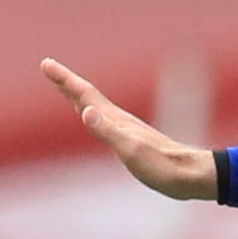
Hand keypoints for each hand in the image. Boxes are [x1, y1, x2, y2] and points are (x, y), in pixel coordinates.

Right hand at [40, 58, 215, 200]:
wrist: (190, 175)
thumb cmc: (163, 167)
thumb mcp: (131, 152)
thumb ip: (109, 132)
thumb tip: (85, 110)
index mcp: (116, 120)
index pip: (84, 94)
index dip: (64, 79)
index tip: (46, 63)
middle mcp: (119, 120)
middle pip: (87, 95)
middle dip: (66, 82)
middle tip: (48, 67)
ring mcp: (126, 129)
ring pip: (95, 106)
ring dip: (78, 95)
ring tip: (66, 88)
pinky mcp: (131, 141)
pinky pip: (103, 121)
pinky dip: (91, 113)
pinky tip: (93, 117)